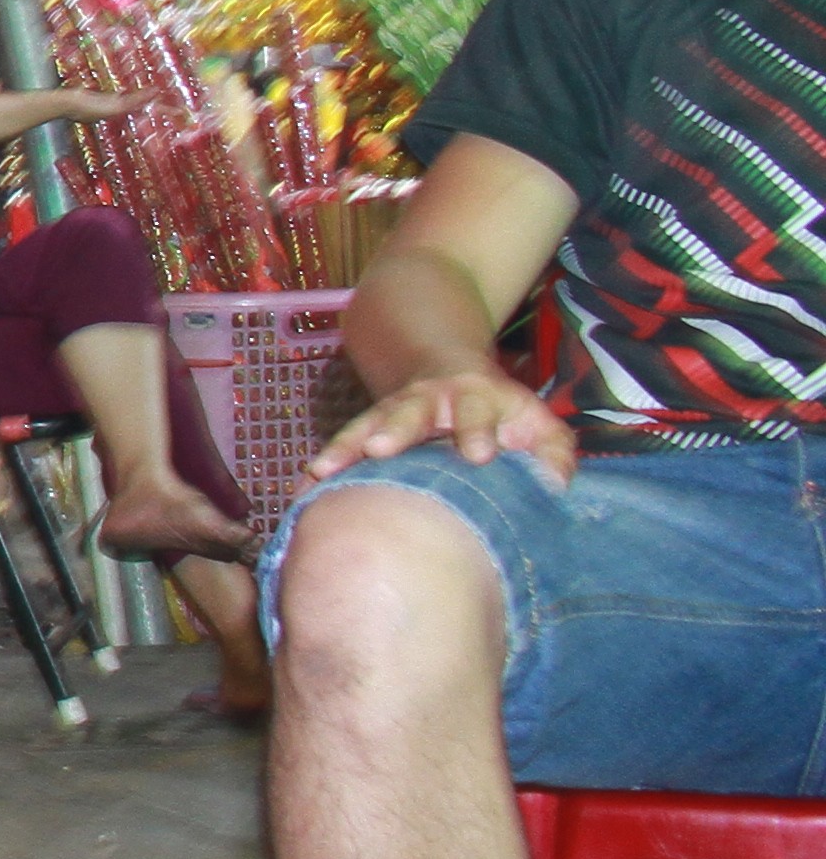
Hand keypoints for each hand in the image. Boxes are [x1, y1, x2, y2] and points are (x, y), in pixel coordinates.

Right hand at [302, 364, 576, 494]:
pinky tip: (303, 490)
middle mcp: (427, 399)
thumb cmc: (500, 412)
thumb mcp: (537, 423)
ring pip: (365, 424)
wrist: (445, 368)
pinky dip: (325, 466)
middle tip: (380, 449)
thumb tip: (555, 488)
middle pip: (409, 411)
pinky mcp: (367, 429)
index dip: (475, 428)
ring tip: (322, 470)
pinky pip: (342, 447)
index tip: (479, 454)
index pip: (475, 409)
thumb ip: (554, 453)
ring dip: (344, 447)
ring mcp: (392, 411)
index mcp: (474, 395)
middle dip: (394, 429)